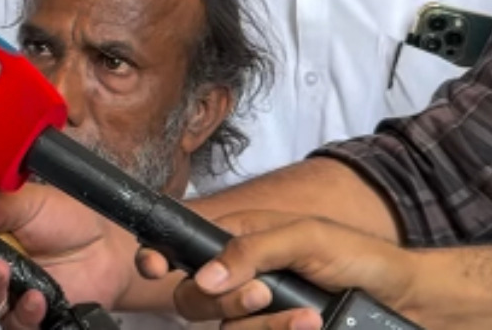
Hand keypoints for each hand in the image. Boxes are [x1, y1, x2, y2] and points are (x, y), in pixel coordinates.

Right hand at [162, 211, 419, 329]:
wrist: (403, 299)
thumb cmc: (357, 255)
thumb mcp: (305, 237)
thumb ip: (251, 249)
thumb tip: (206, 274)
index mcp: (236, 240)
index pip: (181, 247)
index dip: (157, 257)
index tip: (155, 267)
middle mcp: (237, 278)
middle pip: (192, 298)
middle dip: (225, 300)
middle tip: (262, 292)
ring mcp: (254, 314)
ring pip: (224, 329)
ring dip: (263, 325)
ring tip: (306, 317)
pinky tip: (310, 326)